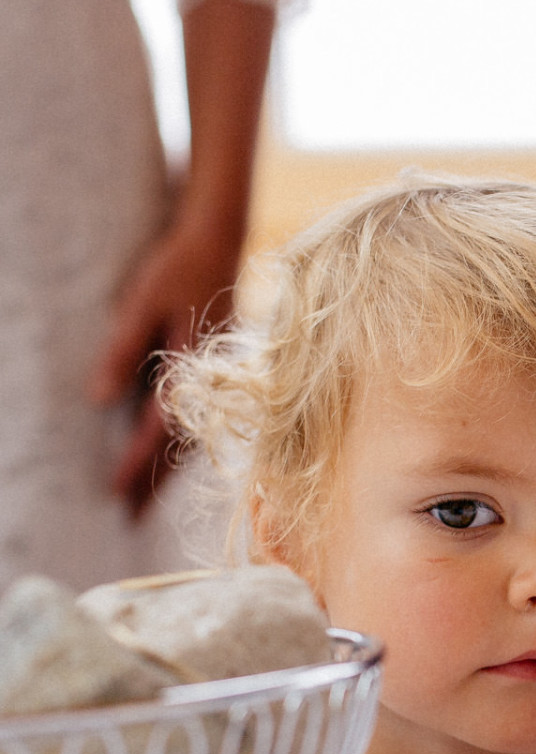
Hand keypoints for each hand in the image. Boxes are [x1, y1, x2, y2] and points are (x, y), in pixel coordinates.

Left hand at [86, 217, 245, 515]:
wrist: (219, 236)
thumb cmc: (177, 265)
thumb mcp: (140, 303)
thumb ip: (121, 351)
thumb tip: (98, 401)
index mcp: (188, 368)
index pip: (156, 428)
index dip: (134, 462)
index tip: (114, 494)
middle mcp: (205, 379)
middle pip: (178, 443)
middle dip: (153, 482)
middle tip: (131, 518)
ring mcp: (214, 374)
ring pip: (189, 432)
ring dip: (167, 466)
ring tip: (148, 496)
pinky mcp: (214, 366)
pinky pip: (195, 413)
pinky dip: (179, 438)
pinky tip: (168, 448)